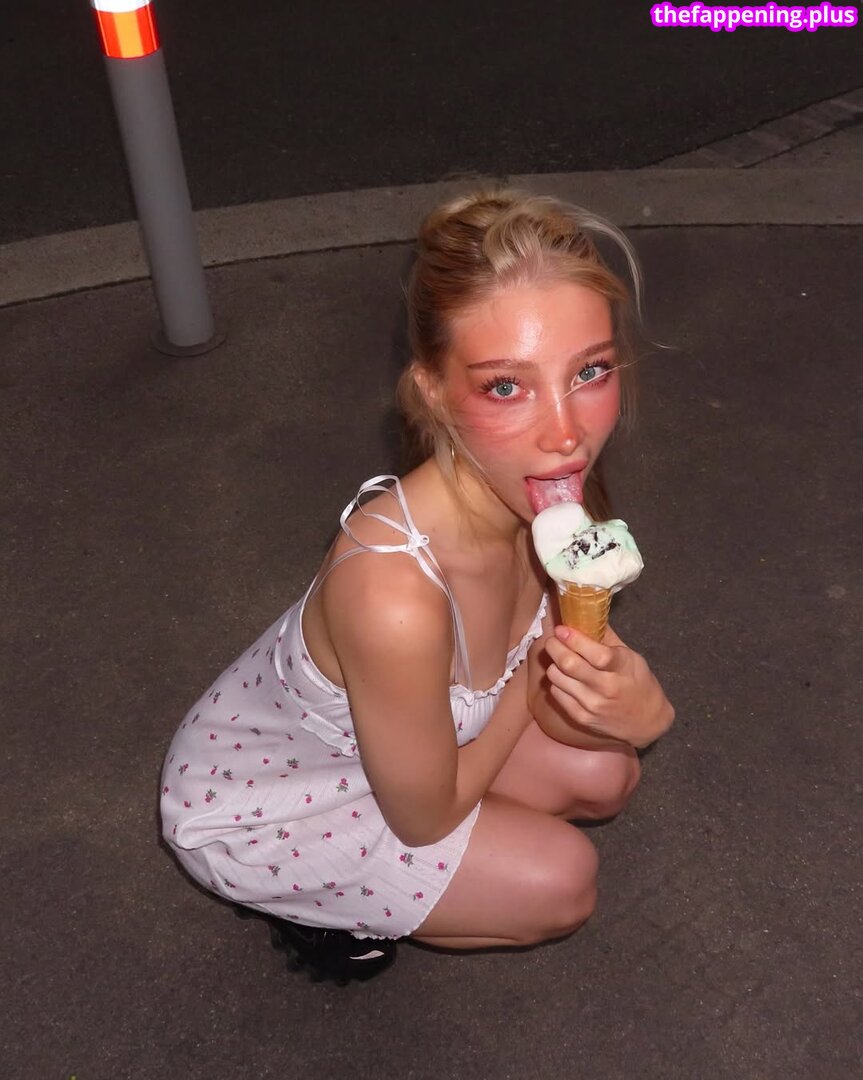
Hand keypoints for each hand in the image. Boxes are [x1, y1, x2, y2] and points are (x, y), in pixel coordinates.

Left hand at [544, 624, 673, 748]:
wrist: (645, 721)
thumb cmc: (638, 683)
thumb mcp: (631, 658)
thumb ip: (608, 638)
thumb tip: (586, 614)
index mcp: (622, 668)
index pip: (596, 654)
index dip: (574, 639)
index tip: (562, 629)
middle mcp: (607, 688)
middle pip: (570, 665)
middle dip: (555, 647)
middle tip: (553, 640)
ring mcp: (593, 705)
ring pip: (557, 678)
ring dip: (554, 664)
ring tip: (559, 659)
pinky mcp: (581, 717)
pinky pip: (556, 693)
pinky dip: (557, 681)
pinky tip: (564, 678)